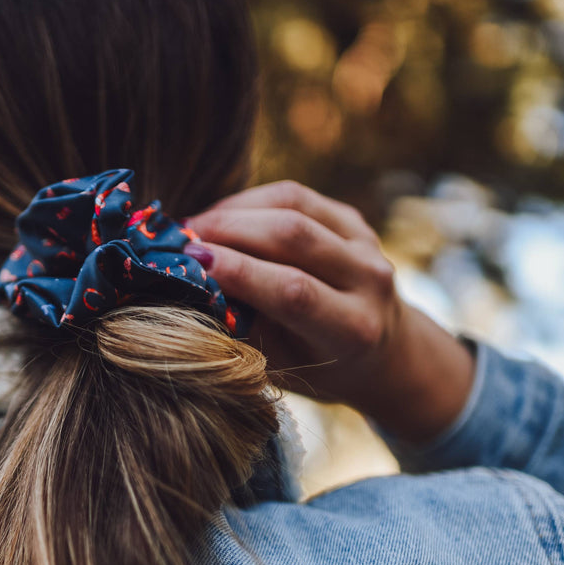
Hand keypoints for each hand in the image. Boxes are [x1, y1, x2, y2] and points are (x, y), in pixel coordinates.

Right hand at [184, 181, 475, 445]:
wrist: (381, 352)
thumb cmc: (317, 368)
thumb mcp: (280, 364)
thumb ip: (245, 325)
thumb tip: (191, 285)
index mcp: (352, 329)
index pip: (292, 291)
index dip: (238, 271)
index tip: (189, 262)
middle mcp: (370, 282)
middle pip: (293, 236)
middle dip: (229, 230)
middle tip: (182, 239)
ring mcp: (367, 244)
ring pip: (293, 205)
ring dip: (235, 210)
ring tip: (196, 227)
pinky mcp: (354, 219)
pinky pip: (297, 196)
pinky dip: (251, 202)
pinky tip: (221, 217)